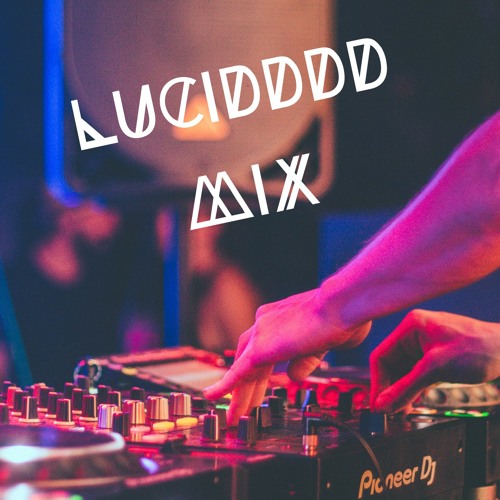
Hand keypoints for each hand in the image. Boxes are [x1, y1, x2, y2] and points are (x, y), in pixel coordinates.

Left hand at [204, 288, 370, 424]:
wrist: (341, 305)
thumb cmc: (342, 317)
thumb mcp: (321, 344)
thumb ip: (304, 359)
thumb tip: (293, 376)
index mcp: (279, 317)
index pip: (261, 347)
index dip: (257, 369)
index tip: (257, 386)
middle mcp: (265, 322)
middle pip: (248, 359)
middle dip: (246, 385)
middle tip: (244, 407)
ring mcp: (261, 333)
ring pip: (243, 369)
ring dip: (239, 394)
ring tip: (235, 417)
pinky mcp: (261, 347)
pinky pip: (239, 371)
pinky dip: (225, 385)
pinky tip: (213, 397)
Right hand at [370, 309, 499, 412]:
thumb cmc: (480, 348)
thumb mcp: (436, 369)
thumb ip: (406, 387)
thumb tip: (384, 403)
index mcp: (410, 327)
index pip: (381, 356)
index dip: (377, 382)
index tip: (378, 404)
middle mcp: (414, 333)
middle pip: (391, 365)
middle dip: (390, 388)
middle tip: (390, 411)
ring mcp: (425, 345)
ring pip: (403, 371)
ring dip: (402, 390)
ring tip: (402, 410)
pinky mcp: (435, 356)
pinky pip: (416, 373)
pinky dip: (414, 388)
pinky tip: (415, 401)